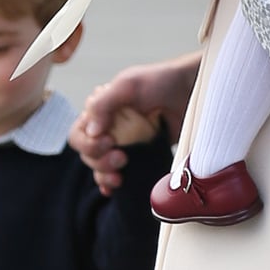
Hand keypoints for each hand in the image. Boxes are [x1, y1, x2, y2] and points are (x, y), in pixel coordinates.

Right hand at [69, 53, 201, 195]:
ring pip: (100, 168)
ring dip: (105, 175)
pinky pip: (118, 174)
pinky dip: (111, 184)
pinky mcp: (139, 156)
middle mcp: (109, 128)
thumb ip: (104, 103)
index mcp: (101, 111)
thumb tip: (91, 131)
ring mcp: (124, 144)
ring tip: (120, 176)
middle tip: (122, 157)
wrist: (191, 91)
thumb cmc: (161, 81)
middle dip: (99, 160)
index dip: (87, 143)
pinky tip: (115, 189)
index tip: (108, 142)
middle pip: (87, 155)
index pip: (78, 134)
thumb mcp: (128, 84)